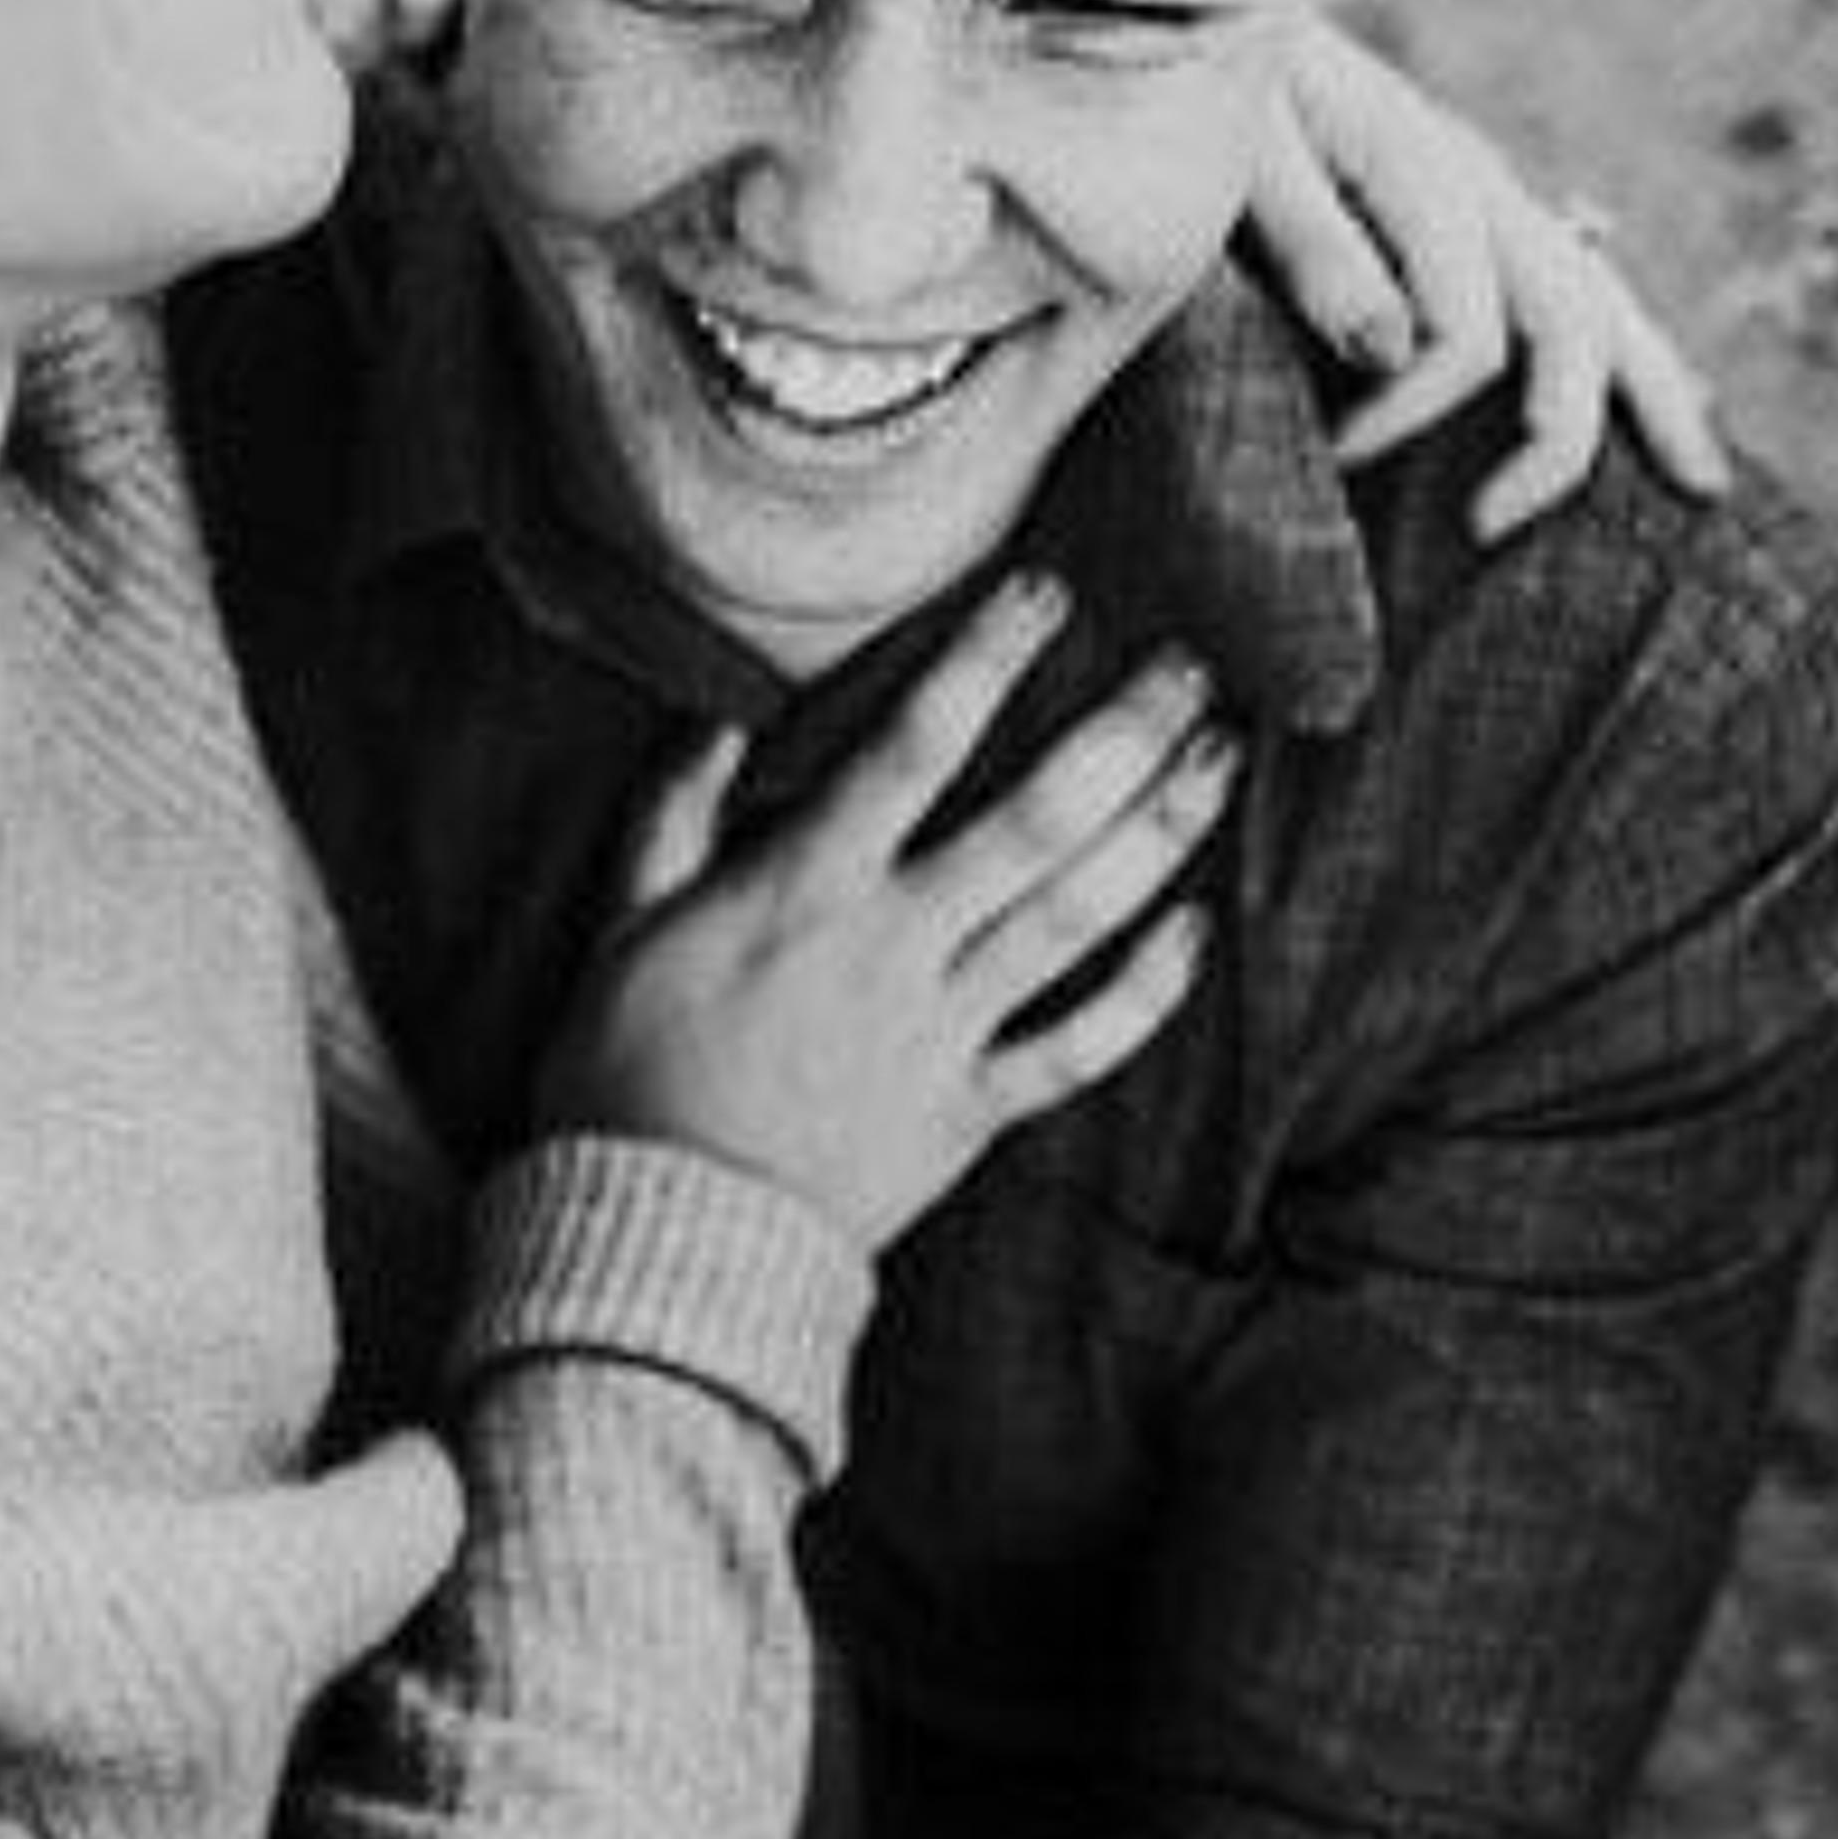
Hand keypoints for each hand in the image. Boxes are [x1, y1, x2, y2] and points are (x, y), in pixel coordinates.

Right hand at [544, 578, 1232, 1252]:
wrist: (659, 1245)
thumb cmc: (624, 1077)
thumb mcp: (619, 930)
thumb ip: (671, 818)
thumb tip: (720, 720)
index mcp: (806, 887)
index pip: (914, 746)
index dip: (985, 661)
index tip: (1046, 592)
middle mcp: (894, 946)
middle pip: (1034, 820)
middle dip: (1120, 735)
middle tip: (1189, 666)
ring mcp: (943, 1033)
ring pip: (1076, 920)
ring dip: (1158, 837)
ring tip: (1218, 764)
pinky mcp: (971, 1116)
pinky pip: (1078, 1051)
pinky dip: (1144, 995)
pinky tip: (1195, 934)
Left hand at [1247, 20, 1730, 540]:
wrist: (1207, 8)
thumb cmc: (1207, 89)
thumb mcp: (1239, 157)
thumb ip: (1311, 247)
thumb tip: (1396, 355)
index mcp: (1423, 169)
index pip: (1463, 330)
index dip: (1407, 414)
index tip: (1336, 461)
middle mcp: (1480, 183)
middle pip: (1574, 319)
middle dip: (1555, 438)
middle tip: (1489, 530)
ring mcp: (1489, 195)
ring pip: (1606, 304)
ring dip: (1657, 395)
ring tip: (1704, 485)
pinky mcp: (1474, 210)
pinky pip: (1580, 290)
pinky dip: (1630, 353)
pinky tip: (1669, 404)